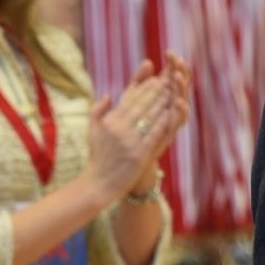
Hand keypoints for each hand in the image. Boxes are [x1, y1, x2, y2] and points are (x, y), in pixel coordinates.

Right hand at [83, 57, 187, 202]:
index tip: (155, 80)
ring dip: (162, 104)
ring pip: (149, 117)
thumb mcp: (92, 131)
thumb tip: (109, 94)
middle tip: (168, 82)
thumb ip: (98, 110)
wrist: (98, 184)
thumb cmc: (97, 158)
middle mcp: (119, 129)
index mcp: (110, 122)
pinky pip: (154, 134)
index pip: (130, 100)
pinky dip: (163, 122)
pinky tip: (171, 114)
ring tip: (172, 94)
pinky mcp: (139, 154)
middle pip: (142, 105)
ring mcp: (130, 142)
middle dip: (156, 92)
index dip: (144, 89)